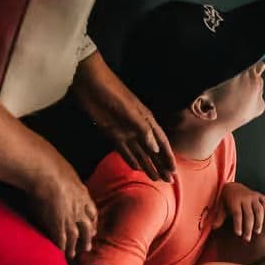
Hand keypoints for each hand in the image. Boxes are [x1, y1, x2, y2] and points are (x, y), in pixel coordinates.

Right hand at [31, 155, 96, 258]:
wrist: (46, 171)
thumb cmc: (53, 166)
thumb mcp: (67, 172)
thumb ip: (68, 177)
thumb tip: (62, 172)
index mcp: (83, 196)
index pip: (92, 212)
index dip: (93, 222)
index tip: (94, 229)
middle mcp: (80, 208)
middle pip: (87, 227)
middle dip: (88, 238)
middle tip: (88, 247)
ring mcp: (70, 216)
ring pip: (76, 235)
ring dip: (76, 245)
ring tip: (74, 254)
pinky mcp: (58, 222)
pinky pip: (62, 237)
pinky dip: (63, 245)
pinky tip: (62, 252)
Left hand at [73, 51, 176, 181]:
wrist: (90, 83)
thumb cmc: (114, 92)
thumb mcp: (131, 110)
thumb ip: (144, 130)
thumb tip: (156, 149)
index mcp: (147, 121)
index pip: (161, 143)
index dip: (168, 157)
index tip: (174, 171)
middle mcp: (139, 128)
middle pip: (152, 151)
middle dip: (161, 165)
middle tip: (168, 181)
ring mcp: (125, 132)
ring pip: (140, 153)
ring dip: (148, 166)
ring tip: (156, 179)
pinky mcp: (112, 133)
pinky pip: (124, 150)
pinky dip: (131, 160)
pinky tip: (138, 169)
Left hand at [215, 183, 264, 241]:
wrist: (233, 186)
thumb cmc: (226, 200)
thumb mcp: (221, 207)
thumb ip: (219, 217)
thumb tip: (213, 228)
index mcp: (234, 200)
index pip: (237, 214)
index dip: (238, 224)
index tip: (238, 234)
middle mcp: (245, 198)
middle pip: (248, 214)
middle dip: (248, 228)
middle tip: (247, 239)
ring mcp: (253, 196)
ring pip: (259, 210)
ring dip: (259, 222)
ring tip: (257, 232)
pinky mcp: (260, 195)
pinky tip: (264, 219)